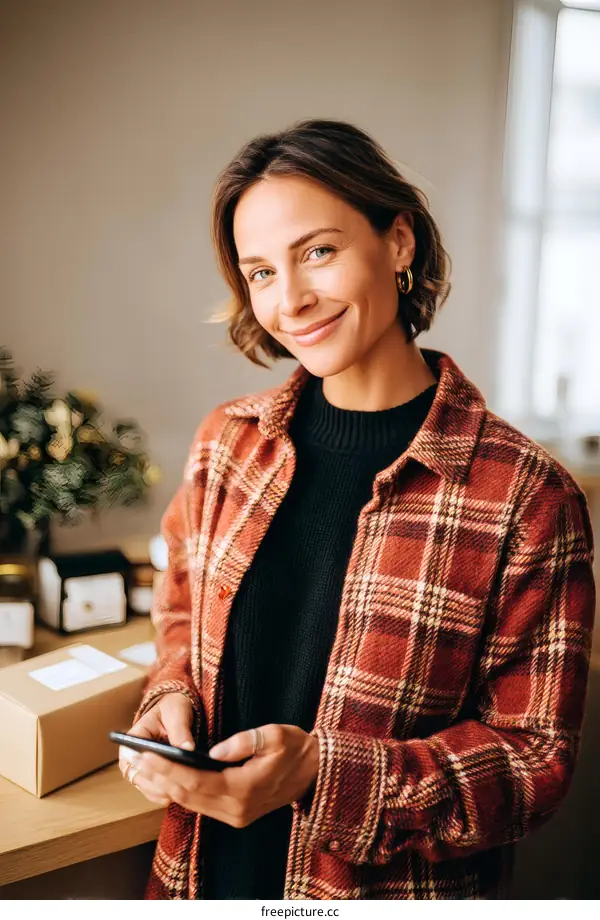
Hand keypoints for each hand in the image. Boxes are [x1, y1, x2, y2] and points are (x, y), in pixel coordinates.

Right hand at [119, 691, 195, 805]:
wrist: (177, 710)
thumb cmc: (173, 708)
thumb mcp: (176, 714)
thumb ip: (180, 731)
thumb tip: (188, 749)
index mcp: (134, 736)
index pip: (131, 758)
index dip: (142, 769)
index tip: (159, 774)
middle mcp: (134, 755)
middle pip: (137, 776)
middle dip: (153, 785)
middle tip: (170, 791)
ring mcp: (143, 767)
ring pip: (146, 786)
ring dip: (158, 793)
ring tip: (174, 797)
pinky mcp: (154, 775)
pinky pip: (154, 789)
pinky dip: (162, 795)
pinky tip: (175, 798)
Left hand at [127, 723, 319, 826]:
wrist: (316, 773)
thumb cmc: (296, 749)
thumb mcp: (274, 735)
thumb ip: (242, 742)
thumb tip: (211, 750)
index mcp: (244, 789)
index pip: (196, 781)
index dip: (169, 768)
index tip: (148, 754)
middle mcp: (237, 809)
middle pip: (188, 795)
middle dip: (161, 777)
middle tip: (138, 758)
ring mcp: (236, 816)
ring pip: (192, 803)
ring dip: (167, 785)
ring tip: (146, 767)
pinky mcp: (236, 814)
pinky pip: (201, 804)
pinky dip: (182, 791)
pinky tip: (168, 777)